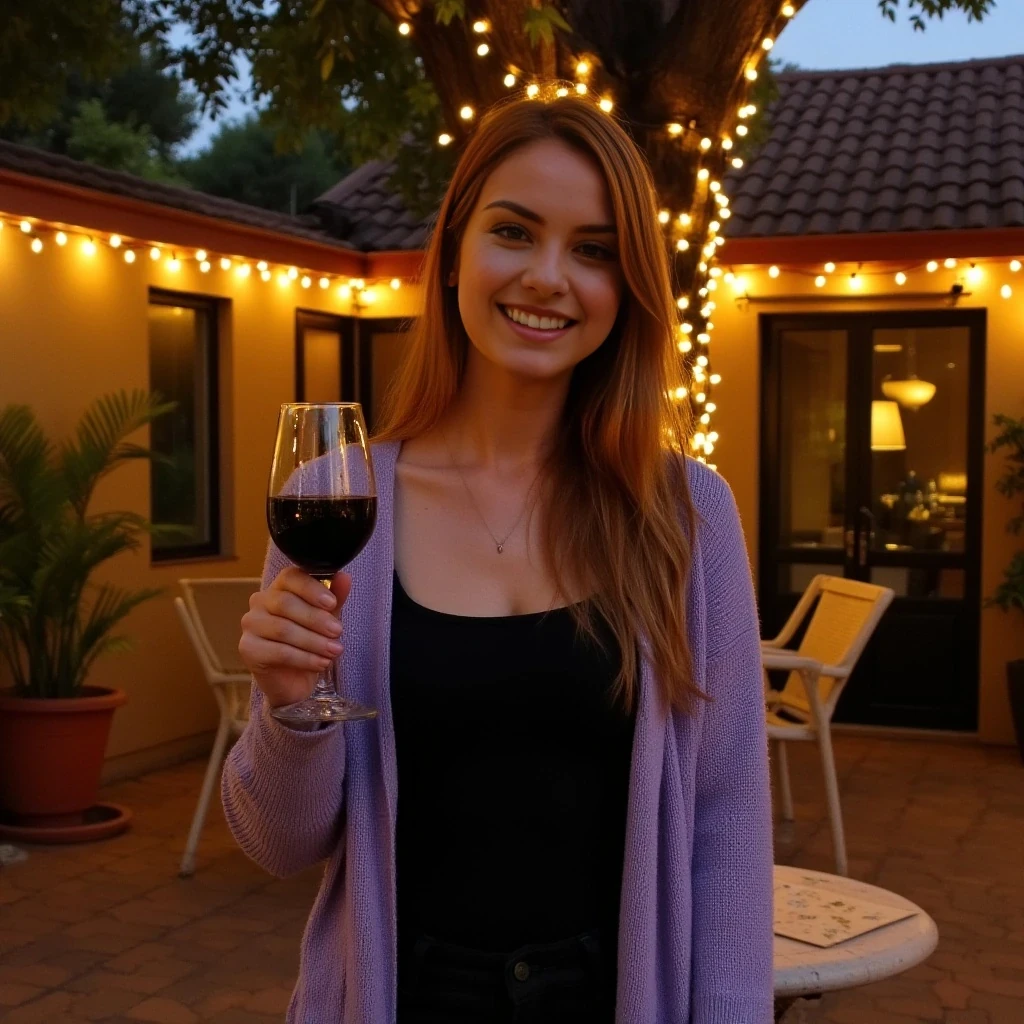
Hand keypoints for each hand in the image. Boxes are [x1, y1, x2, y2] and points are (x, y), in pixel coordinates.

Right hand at [239, 568, 350, 708]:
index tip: (332, 603)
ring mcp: (251, 624)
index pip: (290, 577)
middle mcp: (260, 601)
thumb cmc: (310, 640)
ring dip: (314, 641)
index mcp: (279, 587)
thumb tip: (345, 577)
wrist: (295, 678)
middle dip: (316, 618)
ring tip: (334, 650)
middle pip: (285, 603)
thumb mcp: (328, 617)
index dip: (311, 589)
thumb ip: (335, 597)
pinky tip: (321, 663)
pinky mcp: (248, 648)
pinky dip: (305, 658)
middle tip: (338, 631)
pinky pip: (279, 652)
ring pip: (283, 629)